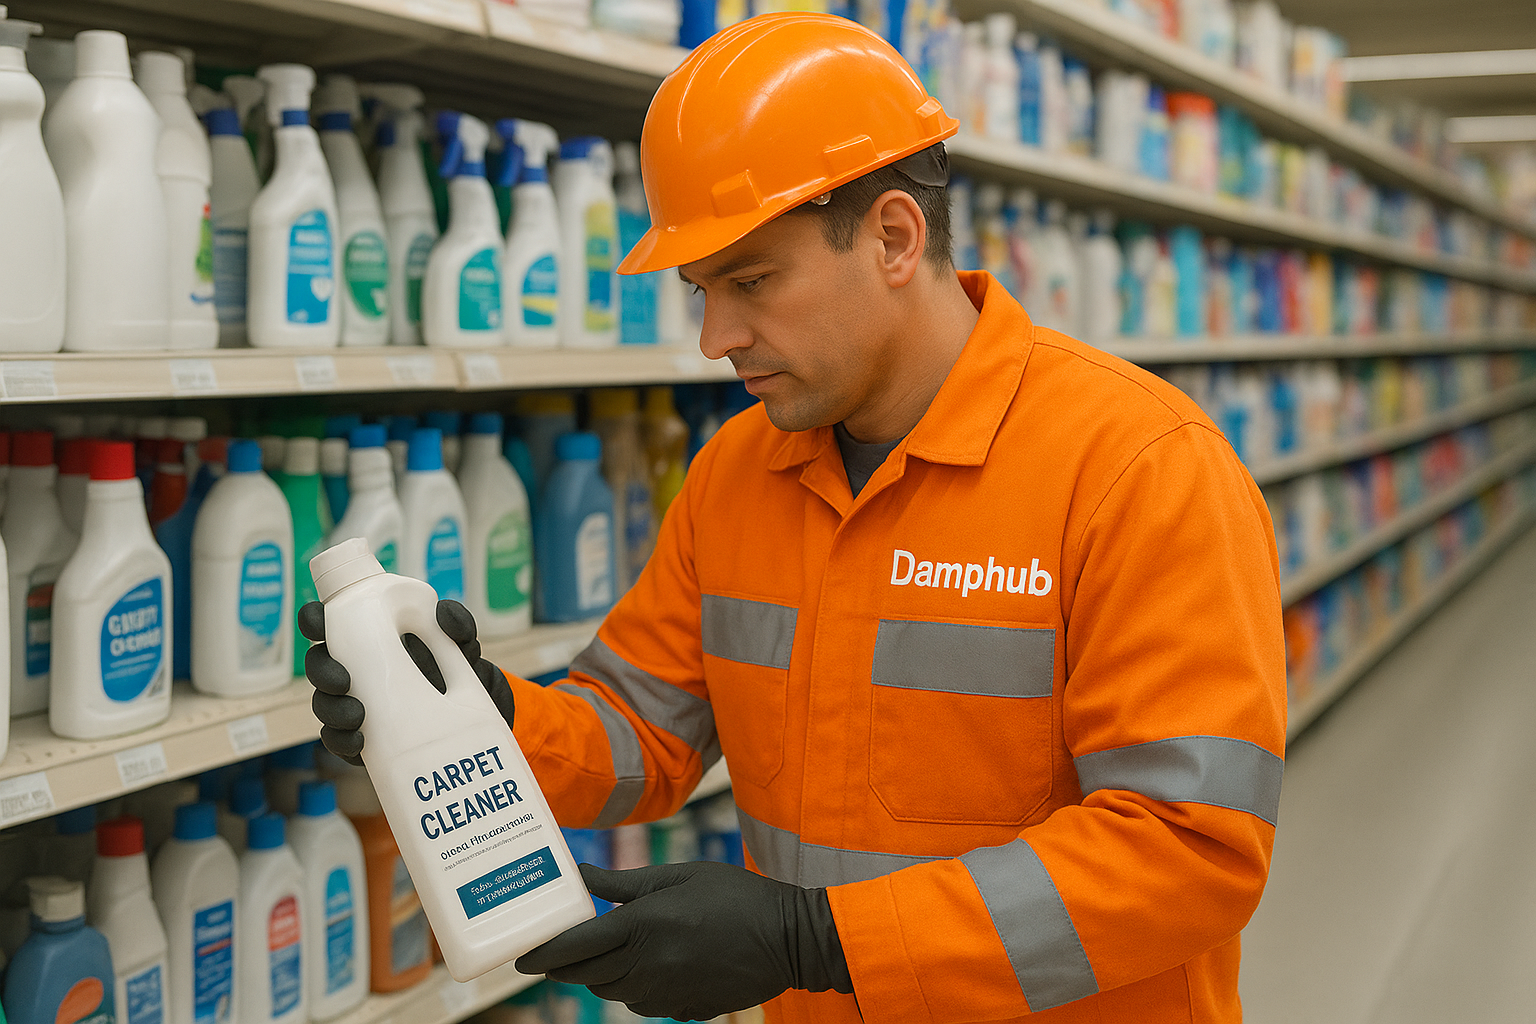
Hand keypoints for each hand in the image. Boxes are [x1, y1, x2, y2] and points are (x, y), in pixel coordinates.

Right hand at [300, 598, 514, 765]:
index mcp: (371, 638)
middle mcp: (357, 670)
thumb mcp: (465, 647)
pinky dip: (343, 741)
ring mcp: (356, 705)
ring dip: (331, 709)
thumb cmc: (464, 675)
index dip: (315, 620)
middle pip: (318, 665)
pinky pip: (338, 741)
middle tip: (342, 681)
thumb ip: (458, 625)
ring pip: (324, 704)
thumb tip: (443, 612)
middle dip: (321, 671)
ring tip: (357, 716)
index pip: (330, 624)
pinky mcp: (363, 739)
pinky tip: (360, 741)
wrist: (479, 724)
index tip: (319, 622)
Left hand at [516, 861, 852, 1020]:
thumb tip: (579, 874)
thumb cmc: (733, 895)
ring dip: (602, 974)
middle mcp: (646, 966)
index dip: (541, 954)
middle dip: (567, 965)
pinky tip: (653, 963)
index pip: (573, 947)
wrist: (788, 938)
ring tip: (612, 949)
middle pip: (585, 975)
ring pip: (612, 992)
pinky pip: (643, 1002)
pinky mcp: (682, 1010)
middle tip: (559, 950)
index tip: (521, 955)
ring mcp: (664, 994)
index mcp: (642, 927)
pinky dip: (635, 986)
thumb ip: (623, 883)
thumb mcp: (678, 876)